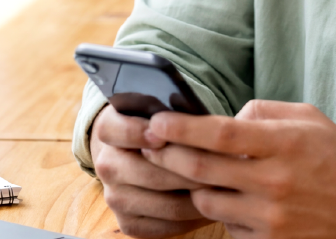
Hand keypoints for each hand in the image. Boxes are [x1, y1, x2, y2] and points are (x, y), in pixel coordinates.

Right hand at [90, 104, 212, 237]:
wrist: (140, 153)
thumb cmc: (161, 125)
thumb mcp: (160, 108)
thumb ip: (173, 111)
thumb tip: (199, 119)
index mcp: (109, 129)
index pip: (116, 131)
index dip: (137, 133)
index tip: (163, 135)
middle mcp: (107, 165)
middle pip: (150, 174)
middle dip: (192, 170)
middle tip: (225, 166)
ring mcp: (116, 197)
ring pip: (165, 204)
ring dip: (200, 197)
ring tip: (229, 186)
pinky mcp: (129, 223)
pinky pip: (167, 226)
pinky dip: (195, 217)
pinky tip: (216, 204)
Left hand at [141, 100, 335, 237]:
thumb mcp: (309, 120)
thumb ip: (264, 111)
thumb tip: (226, 117)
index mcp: (284, 144)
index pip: (219, 133)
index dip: (181, 127)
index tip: (156, 122)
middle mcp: (274, 182)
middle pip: (201, 169)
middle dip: (168, 156)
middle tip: (152, 146)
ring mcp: (271, 217)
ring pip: (207, 201)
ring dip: (196, 186)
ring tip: (200, 173)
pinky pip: (227, 225)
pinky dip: (224, 211)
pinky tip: (237, 199)